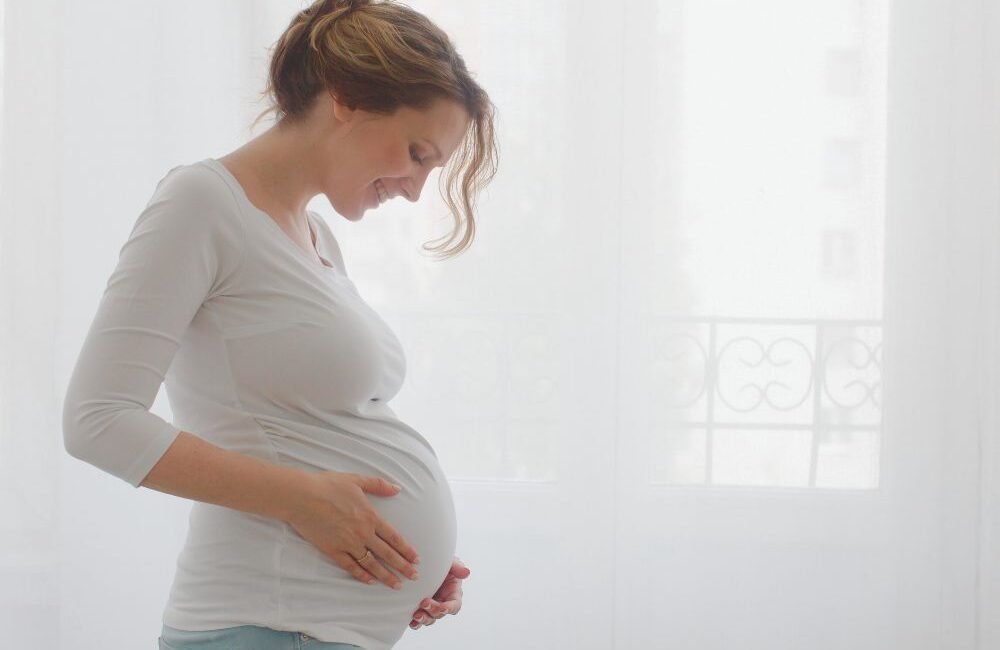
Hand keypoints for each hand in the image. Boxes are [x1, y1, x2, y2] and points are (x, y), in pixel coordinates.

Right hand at [286, 471, 420, 590]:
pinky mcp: (333, 550)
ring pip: (371, 564)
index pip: (394, 537)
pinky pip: (350, 566)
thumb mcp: (357, 480)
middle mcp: (362, 533)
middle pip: (387, 554)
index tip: (416, 559)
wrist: (302, 497)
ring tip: (396, 585)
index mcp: (370, 517)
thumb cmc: (328, 485)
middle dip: (402, 566)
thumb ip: (379, 485)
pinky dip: (361, 575)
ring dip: (385, 575)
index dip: (406, 550)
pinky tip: (370, 581)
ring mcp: (348, 543)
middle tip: (414, 577)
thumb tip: (398, 488)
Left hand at [409, 557, 470, 629]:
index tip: (442, 608)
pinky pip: (418, 620)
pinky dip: (415, 623)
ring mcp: (431, 606)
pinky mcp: (420, 608)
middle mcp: (443, 602)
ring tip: (416, 615)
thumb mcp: (450, 562)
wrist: (425, 562)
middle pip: (440, 614)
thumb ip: (457, 567)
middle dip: (433, 610)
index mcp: (452, 593)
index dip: (449, 608)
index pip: (455, 606)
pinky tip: (411, 622)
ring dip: (424, 619)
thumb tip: (467, 572)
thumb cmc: (440, 561)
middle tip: (424, 603)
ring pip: (430, 619)